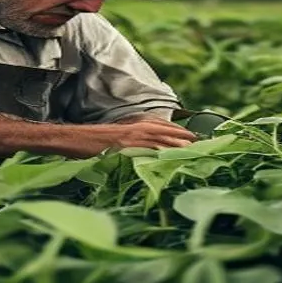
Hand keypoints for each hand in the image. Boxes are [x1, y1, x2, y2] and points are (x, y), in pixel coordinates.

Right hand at [72, 120, 197, 157]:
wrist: (78, 139)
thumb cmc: (95, 141)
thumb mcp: (118, 137)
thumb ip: (134, 141)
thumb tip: (145, 151)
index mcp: (136, 125)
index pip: (163, 125)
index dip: (179, 131)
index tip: (194, 137)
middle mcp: (137, 127)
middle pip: (167, 131)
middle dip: (185, 137)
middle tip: (203, 144)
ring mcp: (133, 136)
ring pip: (162, 139)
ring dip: (178, 144)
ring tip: (194, 150)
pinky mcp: (128, 145)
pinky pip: (148, 149)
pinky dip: (162, 152)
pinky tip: (172, 157)